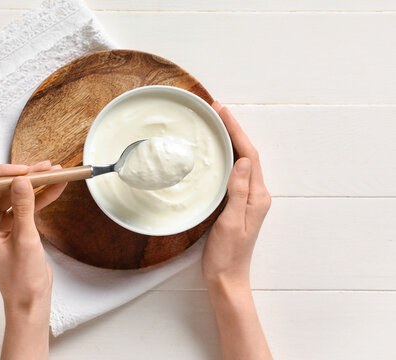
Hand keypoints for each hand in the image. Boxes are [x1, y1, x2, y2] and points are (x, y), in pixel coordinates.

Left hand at [0, 161, 66, 309]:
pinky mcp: (13, 227)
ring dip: (34, 184)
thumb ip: (23, 207)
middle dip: (22, 177)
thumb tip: (21, 180)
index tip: (22, 170)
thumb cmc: (20, 278)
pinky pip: (25, 206)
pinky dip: (40, 197)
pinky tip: (56, 186)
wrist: (31, 299)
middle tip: (43, 168)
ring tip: (54, 172)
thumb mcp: (24, 239)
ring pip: (13, 195)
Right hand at [202, 102, 271, 287]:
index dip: (236, 131)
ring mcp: (246, 199)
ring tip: (215, 124)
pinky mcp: (236, 203)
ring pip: (240, 161)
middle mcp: (256, 194)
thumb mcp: (232, 222)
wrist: (226, 278)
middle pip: (247, 154)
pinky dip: (225, 157)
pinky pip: (233, 173)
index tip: (221, 112)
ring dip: (230, 140)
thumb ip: (239, 192)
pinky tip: (214, 153)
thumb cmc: (227, 255)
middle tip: (215, 111)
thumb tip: (243, 160)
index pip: (249, 155)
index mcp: (257, 196)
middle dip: (233, 130)